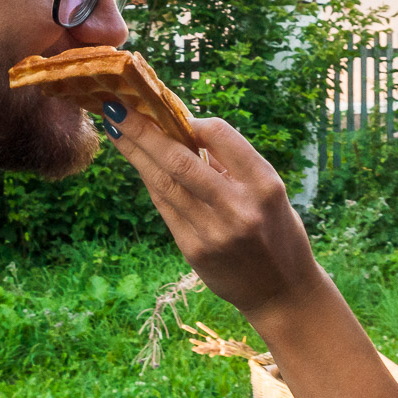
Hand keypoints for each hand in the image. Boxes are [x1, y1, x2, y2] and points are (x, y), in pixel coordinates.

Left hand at [102, 102, 327, 320]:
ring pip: (164, 183)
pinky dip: (150, 181)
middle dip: (144, 131)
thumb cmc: (276, 231)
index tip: (172, 111)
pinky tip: (137, 162)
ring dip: (135, 153)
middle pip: (180, 159)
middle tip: (116, 107)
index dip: (192, 120)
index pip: (220, 135)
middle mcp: (238, 207)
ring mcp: (212, 231)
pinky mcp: (194, 250)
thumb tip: (186, 128)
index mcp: (263, 184)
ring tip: (115, 129)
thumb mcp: (270, 190)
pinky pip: (165, 207)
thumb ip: (233, 163)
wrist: (282, 291)